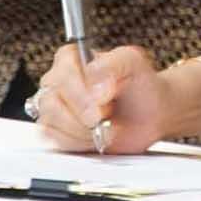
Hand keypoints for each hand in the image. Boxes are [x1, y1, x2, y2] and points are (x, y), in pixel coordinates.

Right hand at [32, 44, 168, 153]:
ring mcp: (52, 106)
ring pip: (51, 121)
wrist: (149, 115)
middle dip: (84, 114)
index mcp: (70, 58)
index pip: (63, 74)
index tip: (104, 99)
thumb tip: (94, 86)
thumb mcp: (133, 63)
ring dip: (82, 130)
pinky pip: (55, 140)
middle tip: (106, 115)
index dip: (82, 92)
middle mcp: (56, 81)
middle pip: (52, 100)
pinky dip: (79, 142)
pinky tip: (95, 136)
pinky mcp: (54, 131)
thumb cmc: (140, 85)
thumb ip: (113, 64)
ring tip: (103, 125)